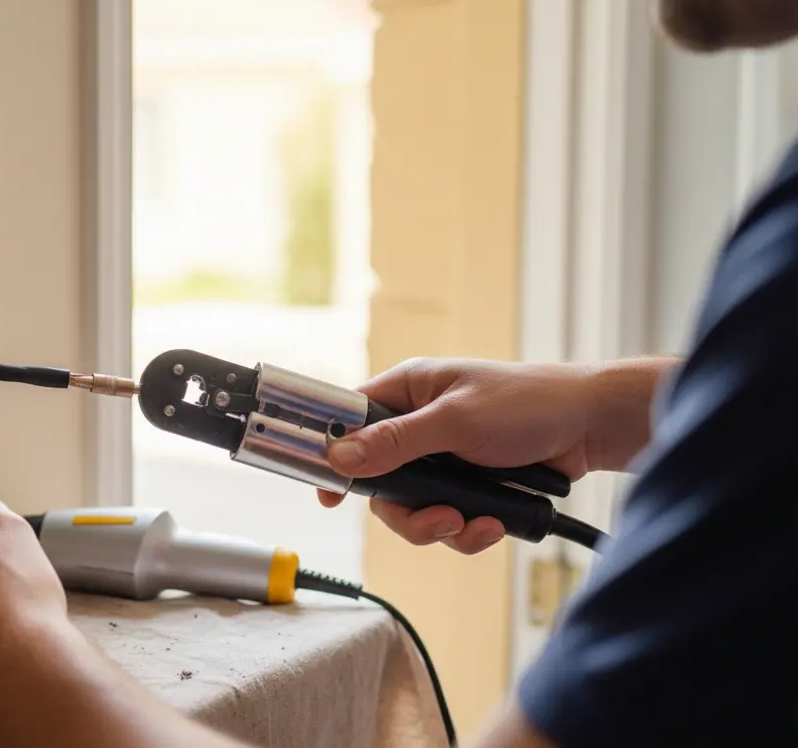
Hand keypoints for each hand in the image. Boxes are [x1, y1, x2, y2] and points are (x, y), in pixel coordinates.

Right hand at [320, 358, 603, 553]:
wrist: (592, 427)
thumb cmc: (528, 403)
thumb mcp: (455, 422)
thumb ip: (395, 443)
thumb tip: (339, 458)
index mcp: (407, 392)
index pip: (350, 421)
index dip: (336, 457)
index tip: (329, 496)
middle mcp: (417, 425)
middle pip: (380, 482)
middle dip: (409, 512)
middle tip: (438, 521)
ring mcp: (443, 459)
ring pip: (414, 508)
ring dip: (442, 526)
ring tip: (476, 524)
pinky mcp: (468, 486)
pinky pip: (448, 519)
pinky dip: (469, 530)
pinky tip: (495, 523)